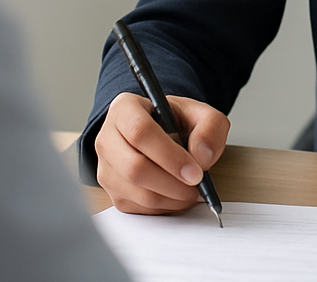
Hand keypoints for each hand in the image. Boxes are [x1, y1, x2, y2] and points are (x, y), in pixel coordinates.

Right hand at [93, 92, 229, 214]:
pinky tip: (178, 195)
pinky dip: (164, 207)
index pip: (140, 132)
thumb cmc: (176, 121)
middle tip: (197, 185)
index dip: (169, 156)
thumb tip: (202, 156)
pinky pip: (138, 207)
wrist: (162, 134)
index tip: (195, 171)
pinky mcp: (112, 193)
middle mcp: (107, 138)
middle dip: (172, 182)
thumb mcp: (201, 113)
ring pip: (137, 192)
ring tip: (192, 190)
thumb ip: (210, 127)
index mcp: (124, 109)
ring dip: (171, 198)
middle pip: (134, 167)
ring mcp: (105, 168)